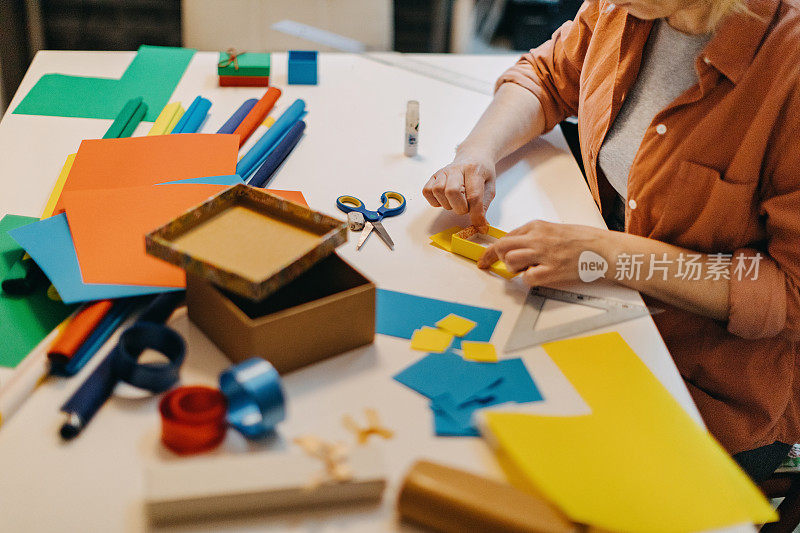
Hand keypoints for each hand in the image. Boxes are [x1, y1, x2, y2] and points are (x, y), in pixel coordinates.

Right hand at [422, 150, 496, 228]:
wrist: (473, 156)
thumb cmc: (481, 172)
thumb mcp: (490, 187)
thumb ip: (484, 205)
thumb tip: (480, 224)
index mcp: (473, 170)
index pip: (473, 195)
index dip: (476, 213)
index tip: (478, 223)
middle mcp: (455, 168)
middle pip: (452, 191)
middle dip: (460, 207)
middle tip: (466, 207)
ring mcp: (442, 172)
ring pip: (438, 191)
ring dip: (448, 204)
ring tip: (456, 201)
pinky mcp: (432, 177)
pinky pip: (428, 192)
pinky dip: (436, 201)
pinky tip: (445, 199)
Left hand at [478, 220, 608, 284]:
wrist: (603, 248)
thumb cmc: (581, 239)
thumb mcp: (553, 229)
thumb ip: (532, 236)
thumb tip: (513, 247)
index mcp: (537, 226)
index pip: (505, 237)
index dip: (493, 251)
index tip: (485, 259)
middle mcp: (537, 238)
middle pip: (502, 247)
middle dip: (497, 258)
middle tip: (500, 266)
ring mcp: (544, 254)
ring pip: (511, 260)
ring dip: (514, 268)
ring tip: (527, 269)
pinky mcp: (552, 270)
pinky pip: (527, 278)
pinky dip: (529, 280)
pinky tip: (540, 275)